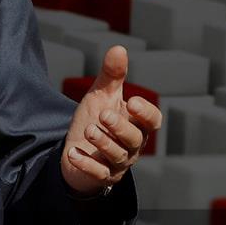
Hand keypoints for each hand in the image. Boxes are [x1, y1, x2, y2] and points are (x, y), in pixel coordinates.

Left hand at [60, 45, 161, 196]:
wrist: (78, 148)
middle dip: (120, 127)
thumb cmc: (96, 120)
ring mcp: (117, 163)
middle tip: (104, 115)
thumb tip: (118, 48)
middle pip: (135, 139)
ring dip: (104, 143)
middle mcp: (131, 146)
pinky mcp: (101, 176)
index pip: (152, 121)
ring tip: (89, 130)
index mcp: (136, 124)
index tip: (131, 101)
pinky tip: (73, 154)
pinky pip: (98, 174)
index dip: (145, 113)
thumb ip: (112, 76)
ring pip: (118, 156)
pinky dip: (86, 164)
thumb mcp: (102, 96)